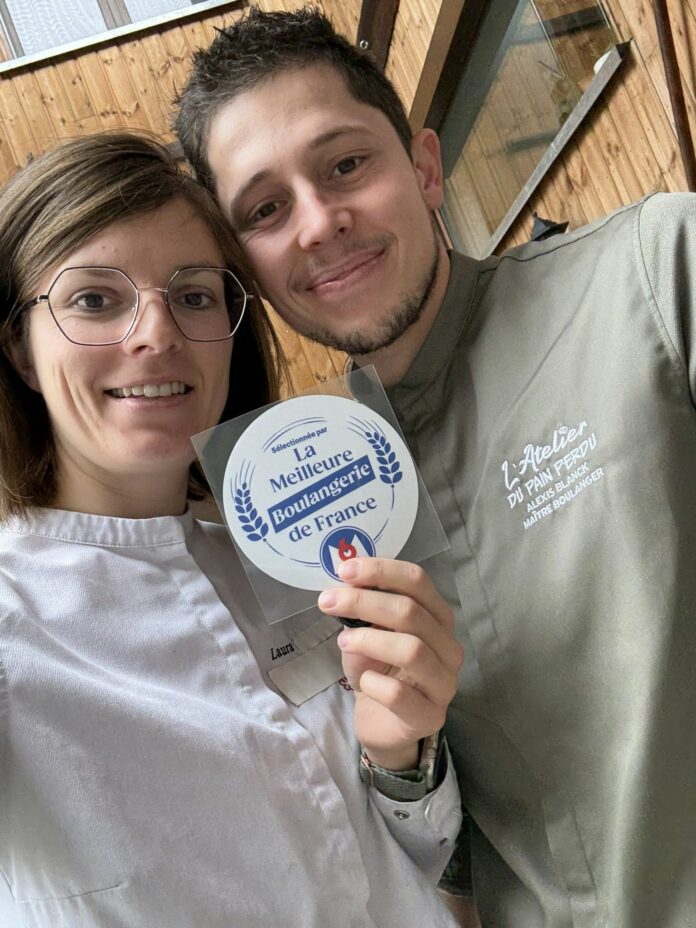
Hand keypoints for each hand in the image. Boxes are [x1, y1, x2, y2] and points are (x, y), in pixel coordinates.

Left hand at [317, 558, 462, 771]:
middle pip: (411, 611)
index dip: (381, 570)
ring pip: (412, 649)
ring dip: (369, 640)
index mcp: (437, 616)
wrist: (382, 722)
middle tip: (328, 602)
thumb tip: (346, 585)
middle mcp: (448, 646)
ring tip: (343, 641)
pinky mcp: (430, 716)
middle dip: (363, 601)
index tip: (344, 570)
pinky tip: (364, 681)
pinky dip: (373, 682)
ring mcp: (444, 683)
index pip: (417, 580)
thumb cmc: (378, 670)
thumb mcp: (367, 633)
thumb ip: (364, 611)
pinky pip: (399, 694)